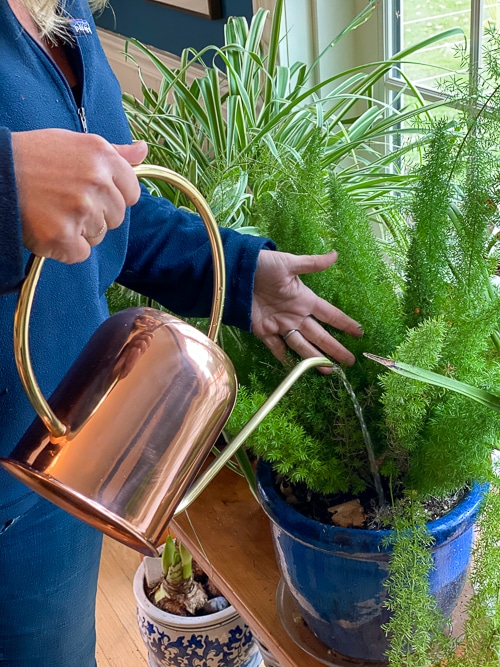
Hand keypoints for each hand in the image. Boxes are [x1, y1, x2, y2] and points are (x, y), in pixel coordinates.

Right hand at [12, 129, 147, 263]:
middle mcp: (97, 183)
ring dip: (80, 230)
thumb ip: (114, 153)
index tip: (93, 192)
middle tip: (67, 200)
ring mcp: (81, 211)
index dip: (113, 196)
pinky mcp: (63, 236)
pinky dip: (66, 248)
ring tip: (55, 210)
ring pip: (98, 235)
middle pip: (116, 217)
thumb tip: (142, 150)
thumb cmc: (35, 157)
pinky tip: (50, 227)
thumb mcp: (76, 144)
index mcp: (103, 157)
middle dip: (97, 214)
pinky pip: (80, 253)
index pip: (132, 193)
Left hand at [251, 249, 362, 369]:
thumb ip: (312, 264)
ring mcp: (280, 324)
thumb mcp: (289, 263)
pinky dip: (285, 359)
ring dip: (315, 358)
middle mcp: (296, 314)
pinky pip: (277, 347)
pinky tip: (296, 370)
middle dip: (334, 349)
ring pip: (302, 345)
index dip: (344, 323)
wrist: (236, 272)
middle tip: (349, 362)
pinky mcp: (263, 330)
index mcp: (305, 299)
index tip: (360, 333)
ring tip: (329, 370)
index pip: (330, 314)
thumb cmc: (264, 264)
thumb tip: (335, 255)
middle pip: (319, 335)